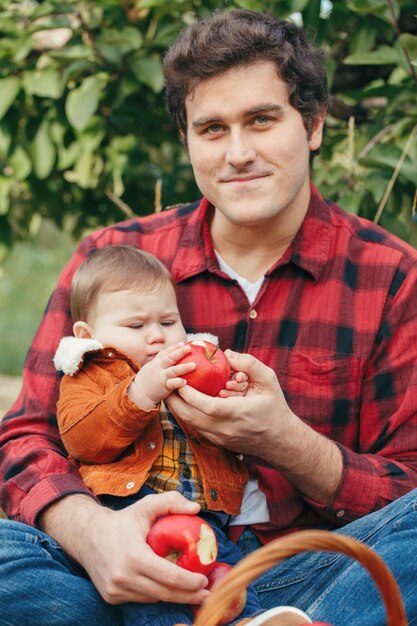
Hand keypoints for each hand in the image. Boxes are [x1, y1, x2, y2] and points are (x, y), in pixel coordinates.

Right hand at [41, 492, 209, 605]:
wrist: (87, 535)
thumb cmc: (122, 521)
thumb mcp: (146, 505)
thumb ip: (171, 502)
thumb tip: (196, 509)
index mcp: (134, 556)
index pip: (170, 576)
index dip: (190, 582)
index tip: (205, 580)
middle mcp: (123, 577)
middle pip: (164, 593)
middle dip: (189, 595)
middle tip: (207, 594)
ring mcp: (115, 590)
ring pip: (153, 599)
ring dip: (174, 597)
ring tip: (194, 594)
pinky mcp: (111, 597)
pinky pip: (141, 599)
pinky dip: (157, 595)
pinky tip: (170, 590)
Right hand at [128, 342, 195, 408]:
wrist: (137, 394)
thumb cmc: (147, 381)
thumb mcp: (151, 369)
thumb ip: (160, 364)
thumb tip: (171, 360)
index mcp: (156, 363)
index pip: (165, 352)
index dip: (174, 347)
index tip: (182, 343)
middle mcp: (158, 367)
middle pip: (169, 358)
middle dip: (180, 352)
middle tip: (189, 348)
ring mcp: (161, 377)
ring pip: (173, 370)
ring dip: (183, 367)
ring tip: (194, 365)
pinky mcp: (163, 387)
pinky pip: (171, 384)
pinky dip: (178, 382)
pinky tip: (185, 382)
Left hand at [167, 350, 342, 502]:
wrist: (280, 440)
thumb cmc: (274, 407)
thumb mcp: (269, 381)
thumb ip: (250, 364)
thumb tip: (228, 353)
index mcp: (238, 413)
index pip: (207, 406)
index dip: (189, 394)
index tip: (179, 379)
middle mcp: (226, 429)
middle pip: (190, 417)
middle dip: (174, 400)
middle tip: (166, 382)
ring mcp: (220, 438)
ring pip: (190, 424)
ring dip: (178, 408)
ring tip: (170, 390)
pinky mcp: (218, 442)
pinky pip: (196, 428)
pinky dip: (187, 414)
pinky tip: (183, 402)